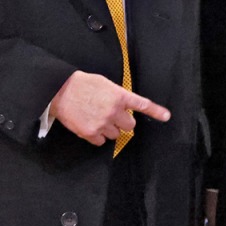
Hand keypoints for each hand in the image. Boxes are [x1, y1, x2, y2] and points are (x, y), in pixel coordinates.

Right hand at [48, 71, 169, 145]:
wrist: (59, 91)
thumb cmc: (81, 84)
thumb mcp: (104, 83)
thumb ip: (118, 95)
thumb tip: (125, 104)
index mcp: (118, 96)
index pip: (141, 104)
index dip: (156, 111)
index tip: (166, 116)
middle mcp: (113, 111)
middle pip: (130, 126)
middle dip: (123, 122)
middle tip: (112, 115)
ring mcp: (102, 124)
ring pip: (116, 135)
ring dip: (110, 129)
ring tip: (97, 118)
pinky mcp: (90, 133)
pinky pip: (102, 142)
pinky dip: (98, 136)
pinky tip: (90, 125)